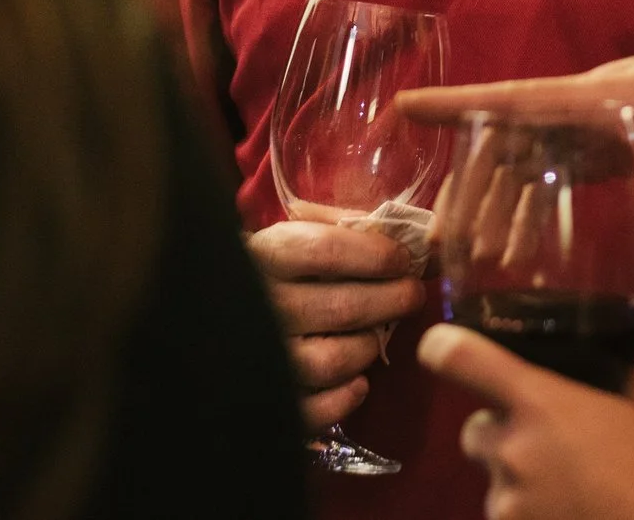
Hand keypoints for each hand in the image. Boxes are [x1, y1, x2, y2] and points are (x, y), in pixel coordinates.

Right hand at [246, 220, 429, 430]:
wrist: (219, 304)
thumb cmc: (275, 264)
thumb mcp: (297, 230)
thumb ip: (345, 224)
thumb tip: (414, 233)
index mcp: (267, 255)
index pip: (328, 251)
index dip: (377, 255)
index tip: (403, 259)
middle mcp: (262, 306)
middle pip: (343, 307)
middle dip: (393, 300)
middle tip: (411, 294)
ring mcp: (264, 357)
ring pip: (334, 360)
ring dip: (369, 345)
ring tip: (375, 333)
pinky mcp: (273, 398)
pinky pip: (317, 410)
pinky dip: (346, 397)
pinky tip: (358, 381)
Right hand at [399, 33, 633, 228]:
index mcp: (597, 97)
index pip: (515, 101)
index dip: (460, 106)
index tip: (407, 105)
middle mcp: (583, 109)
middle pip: (506, 144)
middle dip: (470, 185)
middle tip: (439, 235)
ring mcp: (591, 127)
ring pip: (523, 163)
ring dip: (497, 205)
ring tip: (471, 257)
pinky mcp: (604, 144)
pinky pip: (549, 174)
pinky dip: (529, 208)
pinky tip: (516, 249)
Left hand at [419, 324, 633, 519]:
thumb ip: (606, 378)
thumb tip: (588, 365)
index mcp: (538, 402)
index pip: (455, 357)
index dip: (443, 346)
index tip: (447, 347)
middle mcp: (510, 452)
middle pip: (474, 431)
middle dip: (503, 434)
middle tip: (551, 446)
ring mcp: (508, 506)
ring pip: (495, 483)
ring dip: (522, 482)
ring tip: (575, 492)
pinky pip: (511, 519)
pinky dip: (533, 517)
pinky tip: (575, 516)